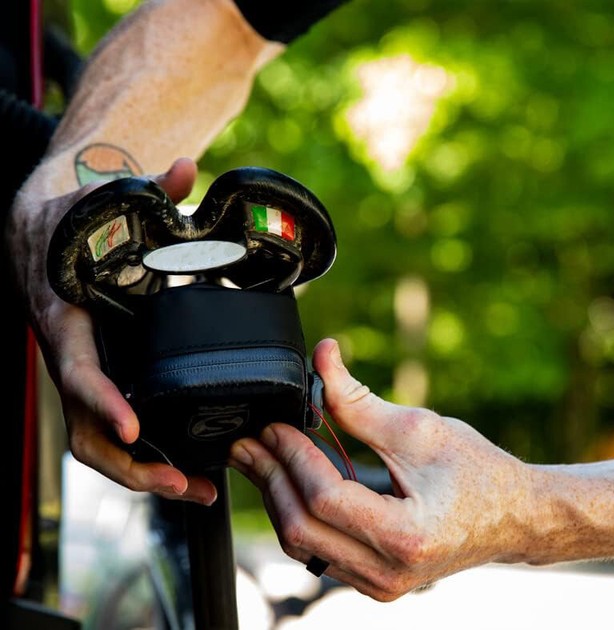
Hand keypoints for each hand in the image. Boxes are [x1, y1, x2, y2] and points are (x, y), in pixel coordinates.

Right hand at [5, 157, 216, 503]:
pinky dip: (143, 457)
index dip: (104, 402)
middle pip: (87, 428)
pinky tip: (184, 471)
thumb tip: (183, 168)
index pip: (78, 370)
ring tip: (196, 490)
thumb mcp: (102, 205)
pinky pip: (111, 432)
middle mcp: (71, 356)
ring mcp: (82, 375)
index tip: (136, 428)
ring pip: (97, 441)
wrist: (36, 232)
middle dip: (132, 464)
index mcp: (67, 319)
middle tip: (184, 482)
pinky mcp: (99, 382)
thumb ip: (148, 192)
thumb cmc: (70, 223)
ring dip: (142, 474)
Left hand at [229, 338, 536, 600]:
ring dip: (279, 498)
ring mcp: (380, 585)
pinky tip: (290, 483)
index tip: (277, 424)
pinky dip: (301, 515)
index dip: (294, 457)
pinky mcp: (375, 581)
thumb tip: (322, 360)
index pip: (325, 498)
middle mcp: (388, 573)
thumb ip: (360, 401)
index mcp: (406, 537)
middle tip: (251, 441)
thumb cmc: (478, 472)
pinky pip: (321, 552)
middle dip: (271, 479)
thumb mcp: (420, 429)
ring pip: (304, 547)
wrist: (514, 515)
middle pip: (301, 530)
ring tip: (260, 458)